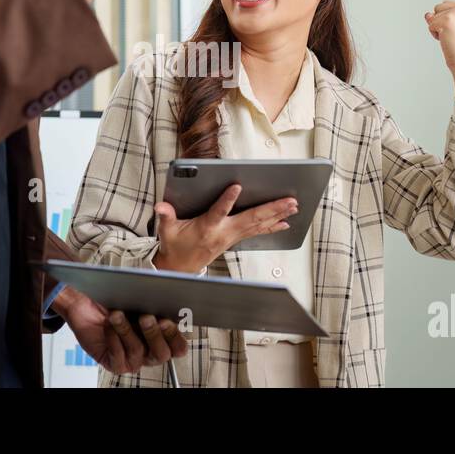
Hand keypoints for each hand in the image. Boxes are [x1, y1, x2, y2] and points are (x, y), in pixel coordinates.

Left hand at [53, 286, 187, 373]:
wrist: (85, 302)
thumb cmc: (113, 298)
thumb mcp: (136, 293)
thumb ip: (154, 295)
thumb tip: (165, 293)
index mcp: (161, 335)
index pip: (178, 346)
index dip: (176, 337)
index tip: (167, 319)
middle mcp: (149, 350)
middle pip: (162, 353)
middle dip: (155, 334)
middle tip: (147, 317)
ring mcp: (132, 358)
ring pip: (138, 352)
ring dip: (127, 331)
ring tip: (117, 314)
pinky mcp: (115, 363)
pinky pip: (118, 357)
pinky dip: (113, 340)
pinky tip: (108, 325)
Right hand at [151, 185, 297, 273]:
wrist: (181, 267)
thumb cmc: (175, 245)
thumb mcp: (167, 230)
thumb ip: (166, 216)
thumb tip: (161, 206)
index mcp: (207, 227)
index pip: (218, 212)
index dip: (227, 200)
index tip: (236, 186)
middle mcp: (224, 233)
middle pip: (250, 219)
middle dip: (271, 209)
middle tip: (289, 201)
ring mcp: (232, 237)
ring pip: (258, 225)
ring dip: (277, 215)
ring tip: (294, 207)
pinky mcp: (235, 239)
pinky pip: (257, 231)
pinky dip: (272, 226)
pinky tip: (285, 222)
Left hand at [424, 0, 454, 72]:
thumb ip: (441, 15)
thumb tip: (427, 15)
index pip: (447, 5)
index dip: (449, 20)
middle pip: (439, 7)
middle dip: (442, 22)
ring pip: (434, 15)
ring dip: (438, 28)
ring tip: (452, 37)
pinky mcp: (447, 21)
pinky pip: (430, 25)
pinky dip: (435, 35)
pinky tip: (447, 40)